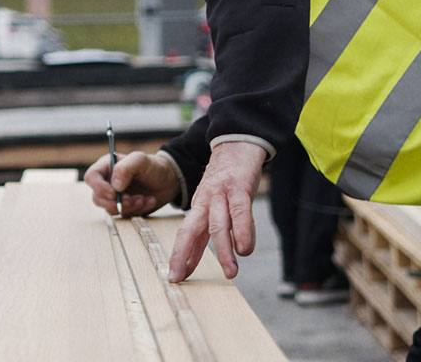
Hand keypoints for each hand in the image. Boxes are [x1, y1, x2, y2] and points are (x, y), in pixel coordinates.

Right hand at [85, 150, 178, 216]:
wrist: (170, 180)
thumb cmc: (154, 166)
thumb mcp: (141, 160)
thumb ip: (126, 168)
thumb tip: (115, 186)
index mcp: (107, 167)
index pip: (91, 177)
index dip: (99, 187)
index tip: (114, 193)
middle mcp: (108, 182)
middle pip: (98, 198)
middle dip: (116, 202)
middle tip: (132, 199)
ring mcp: (115, 197)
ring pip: (111, 209)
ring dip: (129, 206)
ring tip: (144, 198)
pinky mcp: (124, 208)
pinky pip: (125, 215)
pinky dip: (137, 211)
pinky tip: (149, 201)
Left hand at [168, 141, 265, 282]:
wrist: (238, 142)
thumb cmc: (229, 177)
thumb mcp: (217, 201)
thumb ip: (216, 227)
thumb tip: (217, 255)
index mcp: (200, 206)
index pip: (187, 234)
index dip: (181, 256)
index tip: (176, 277)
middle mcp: (206, 201)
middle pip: (190, 229)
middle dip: (182, 255)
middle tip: (180, 277)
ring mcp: (221, 193)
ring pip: (217, 225)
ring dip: (223, 251)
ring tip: (230, 273)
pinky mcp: (240, 186)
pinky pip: (240, 211)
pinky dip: (243, 232)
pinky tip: (245, 248)